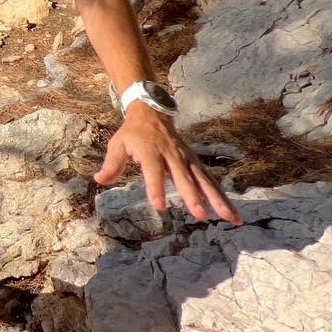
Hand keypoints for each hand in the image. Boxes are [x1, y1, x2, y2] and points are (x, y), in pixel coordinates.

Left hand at [93, 104, 242, 223]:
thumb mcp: (117, 144)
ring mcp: (187, 159)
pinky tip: (232, 214)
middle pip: (183, 177)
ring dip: (217, 199)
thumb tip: (99, 180)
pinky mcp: (196, 163)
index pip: (153, 170)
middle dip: (192, 196)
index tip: (159, 205)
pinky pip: (211, 181)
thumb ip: (111, 164)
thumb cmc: (133, 133)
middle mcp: (172, 155)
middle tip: (199, 215)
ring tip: (228, 218)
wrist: (152, 113)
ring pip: (204, 180)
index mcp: (150, 150)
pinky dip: (222, 196)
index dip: (155, 186)